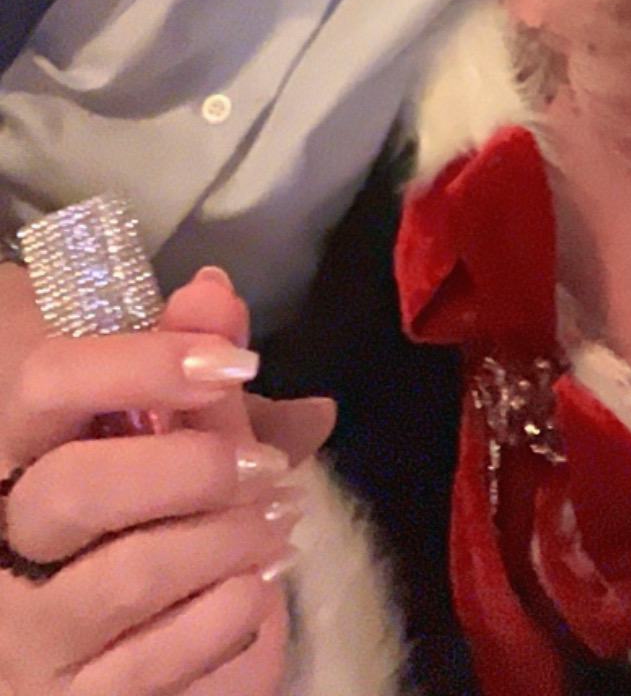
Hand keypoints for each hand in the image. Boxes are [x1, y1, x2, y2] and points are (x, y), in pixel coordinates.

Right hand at [0, 268, 297, 695]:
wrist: (73, 617)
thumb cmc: (115, 483)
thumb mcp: (141, 411)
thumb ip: (181, 354)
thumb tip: (221, 295)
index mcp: (10, 438)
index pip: (51, 383)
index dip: (145, 366)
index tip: (233, 363)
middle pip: (82, 489)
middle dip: (191, 469)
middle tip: (264, 464)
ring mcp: (22, 627)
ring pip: (126, 578)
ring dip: (224, 542)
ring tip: (280, 519)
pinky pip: (148, 666)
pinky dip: (221, 620)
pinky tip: (257, 585)